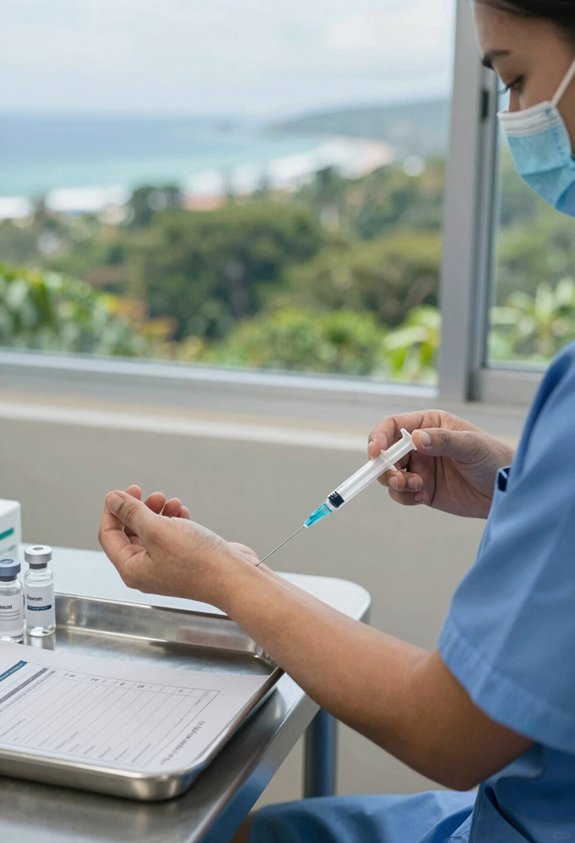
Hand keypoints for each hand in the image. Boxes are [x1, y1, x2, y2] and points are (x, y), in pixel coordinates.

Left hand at [98, 487, 261, 603]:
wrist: (233, 577)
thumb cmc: (197, 561)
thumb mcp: (158, 530)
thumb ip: (132, 513)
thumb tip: (112, 499)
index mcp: (131, 568)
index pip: (109, 535)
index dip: (114, 510)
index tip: (125, 491)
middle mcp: (145, 569)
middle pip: (130, 532)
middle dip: (140, 510)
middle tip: (152, 495)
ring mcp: (165, 565)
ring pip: (152, 531)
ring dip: (159, 513)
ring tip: (172, 502)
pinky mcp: (183, 559)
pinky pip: (170, 535)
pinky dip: (174, 521)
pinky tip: (183, 513)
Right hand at [368, 410, 513, 517]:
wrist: (506, 491)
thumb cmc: (493, 459)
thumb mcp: (471, 446)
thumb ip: (443, 440)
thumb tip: (416, 438)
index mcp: (428, 425)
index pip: (392, 426)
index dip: (379, 437)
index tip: (376, 453)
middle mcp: (419, 446)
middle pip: (385, 453)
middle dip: (385, 466)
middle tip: (398, 478)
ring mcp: (419, 468)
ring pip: (390, 475)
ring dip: (396, 482)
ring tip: (417, 488)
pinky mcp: (422, 490)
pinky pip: (401, 493)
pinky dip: (405, 497)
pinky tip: (423, 497)